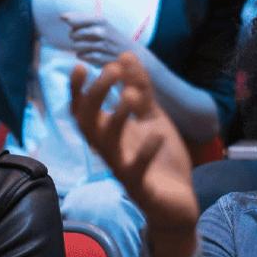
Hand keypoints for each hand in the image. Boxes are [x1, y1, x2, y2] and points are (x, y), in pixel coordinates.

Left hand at [62, 13, 137, 66]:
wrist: (132, 53)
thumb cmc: (111, 37)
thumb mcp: (101, 24)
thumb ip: (82, 19)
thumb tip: (62, 16)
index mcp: (101, 21)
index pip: (77, 19)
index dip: (69, 19)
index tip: (63, 19)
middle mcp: (103, 32)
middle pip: (74, 34)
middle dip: (73, 36)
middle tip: (79, 37)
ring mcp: (103, 46)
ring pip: (77, 46)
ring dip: (77, 48)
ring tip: (85, 47)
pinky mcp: (103, 59)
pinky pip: (83, 57)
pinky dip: (83, 56)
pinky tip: (89, 55)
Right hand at [71, 54, 198, 256]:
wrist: (179, 201)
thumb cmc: (160, 158)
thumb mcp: (152, 117)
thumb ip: (140, 89)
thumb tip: (124, 54)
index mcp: (111, 132)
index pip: (83, 110)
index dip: (77, 90)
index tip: (81, 65)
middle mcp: (110, 149)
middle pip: (89, 122)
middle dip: (96, 94)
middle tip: (111, 70)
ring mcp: (123, 168)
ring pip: (107, 144)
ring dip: (117, 117)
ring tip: (131, 95)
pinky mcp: (140, 187)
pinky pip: (136, 170)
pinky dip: (146, 151)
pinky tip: (157, 134)